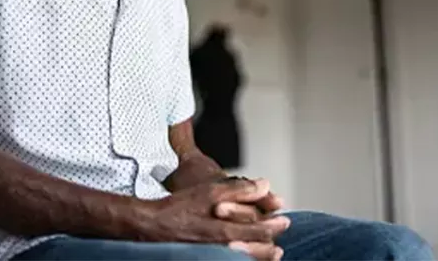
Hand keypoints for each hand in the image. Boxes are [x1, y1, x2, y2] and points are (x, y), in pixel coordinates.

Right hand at [141, 178, 288, 249]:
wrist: (153, 226)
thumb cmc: (180, 207)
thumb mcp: (210, 191)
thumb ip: (239, 189)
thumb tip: (265, 185)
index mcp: (225, 230)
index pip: (259, 231)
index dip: (274, 225)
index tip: (285, 219)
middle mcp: (222, 248)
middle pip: (255, 250)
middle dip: (270, 245)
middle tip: (281, 242)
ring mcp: (214, 255)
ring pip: (245, 259)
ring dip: (261, 256)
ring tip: (273, 253)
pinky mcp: (206, 258)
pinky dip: (245, 259)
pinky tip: (247, 256)